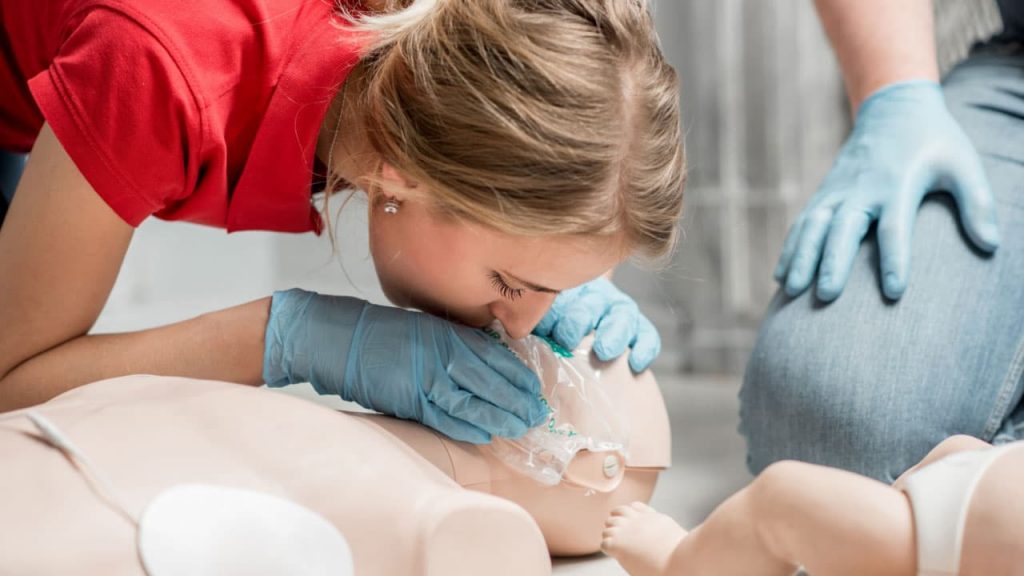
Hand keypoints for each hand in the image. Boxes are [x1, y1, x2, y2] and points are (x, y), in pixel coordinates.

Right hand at [263, 289, 548, 443]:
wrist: (338, 338)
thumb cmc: (379, 333)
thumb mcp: (425, 329)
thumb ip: (455, 343)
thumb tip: (487, 362)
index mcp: (449, 334)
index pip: (497, 358)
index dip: (520, 377)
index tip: (536, 390)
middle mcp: (444, 355)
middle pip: (493, 382)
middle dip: (519, 401)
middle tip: (537, 415)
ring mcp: (428, 378)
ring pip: (476, 403)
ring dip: (501, 418)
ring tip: (519, 428)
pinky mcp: (411, 400)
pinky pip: (447, 418)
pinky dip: (469, 427)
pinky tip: (486, 434)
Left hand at [533, 277, 659, 372]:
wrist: (581, 322)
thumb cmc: (551, 324)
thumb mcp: (538, 316)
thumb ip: (529, 321)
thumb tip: (514, 332)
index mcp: (566, 292)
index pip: (562, 295)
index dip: (554, 310)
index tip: (546, 328)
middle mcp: (595, 298)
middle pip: (591, 303)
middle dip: (579, 319)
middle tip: (568, 339)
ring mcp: (619, 311)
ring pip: (623, 315)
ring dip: (614, 332)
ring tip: (604, 351)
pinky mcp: (639, 329)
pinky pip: (647, 335)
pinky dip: (645, 348)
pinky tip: (636, 364)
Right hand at [774, 80, 998, 301]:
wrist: (893, 108)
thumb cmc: (934, 143)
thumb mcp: (962, 165)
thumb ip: (976, 203)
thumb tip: (992, 245)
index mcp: (898, 185)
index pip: (895, 227)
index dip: (895, 259)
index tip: (894, 292)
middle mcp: (862, 189)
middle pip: (842, 229)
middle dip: (832, 262)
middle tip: (827, 295)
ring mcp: (837, 192)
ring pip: (812, 227)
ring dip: (801, 258)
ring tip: (792, 291)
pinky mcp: (824, 195)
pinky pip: (802, 225)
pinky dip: (790, 250)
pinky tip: (781, 277)